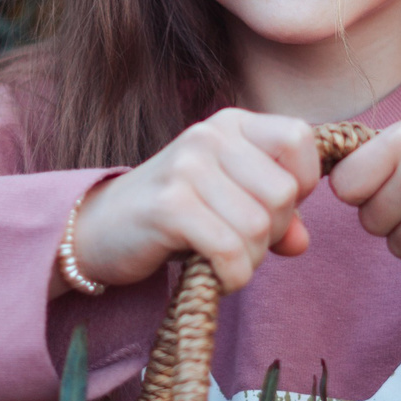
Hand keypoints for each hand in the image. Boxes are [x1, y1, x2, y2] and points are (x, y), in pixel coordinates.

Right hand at [55, 108, 320, 295]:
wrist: (97, 229)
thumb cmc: (174, 216)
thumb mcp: (229, 204)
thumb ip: (275, 216)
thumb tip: (302, 242)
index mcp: (231, 124)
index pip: (299, 139)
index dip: (301, 183)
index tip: (274, 208)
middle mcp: (209, 135)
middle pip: (283, 191)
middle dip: (274, 232)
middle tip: (244, 245)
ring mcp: (187, 166)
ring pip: (259, 225)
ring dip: (251, 259)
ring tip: (227, 262)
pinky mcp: (169, 205)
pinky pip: (230, 249)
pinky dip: (234, 275)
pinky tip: (219, 277)